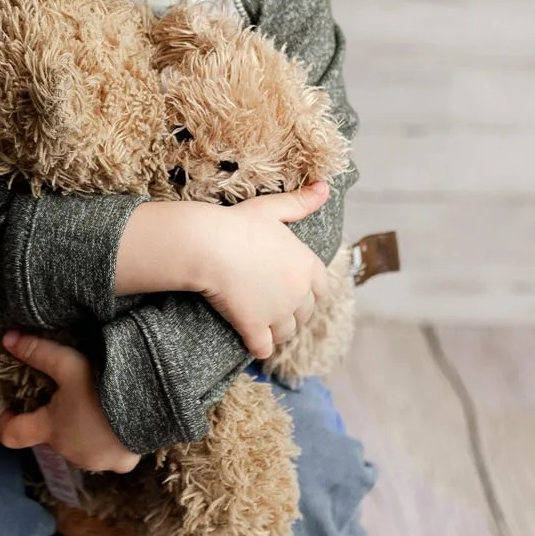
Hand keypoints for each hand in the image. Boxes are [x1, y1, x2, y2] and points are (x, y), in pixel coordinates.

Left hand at [0, 331, 141, 473]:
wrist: (150, 405)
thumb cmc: (103, 386)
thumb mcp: (68, 364)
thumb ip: (37, 352)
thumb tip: (7, 339)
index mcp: (50, 429)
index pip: (11, 436)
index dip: (5, 424)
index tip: (11, 411)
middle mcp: (68, 451)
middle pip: (51, 436)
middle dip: (55, 419)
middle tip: (71, 396)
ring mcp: (95, 461)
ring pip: (79, 447)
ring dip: (82, 432)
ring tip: (98, 407)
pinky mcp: (120, 464)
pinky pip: (109, 455)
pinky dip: (109, 443)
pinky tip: (119, 425)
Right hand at [192, 181, 330, 359]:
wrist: (209, 246)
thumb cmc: (239, 224)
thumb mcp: (272, 208)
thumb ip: (300, 202)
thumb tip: (325, 187)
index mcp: (307, 265)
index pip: (322, 288)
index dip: (309, 291)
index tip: (296, 290)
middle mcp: (298, 292)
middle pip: (306, 313)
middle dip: (295, 313)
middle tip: (277, 308)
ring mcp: (278, 313)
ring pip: (287, 332)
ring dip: (279, 331)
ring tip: (266, 326)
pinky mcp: (255, 327)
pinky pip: (264, 348)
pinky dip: (259, 347)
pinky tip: (252, 343)